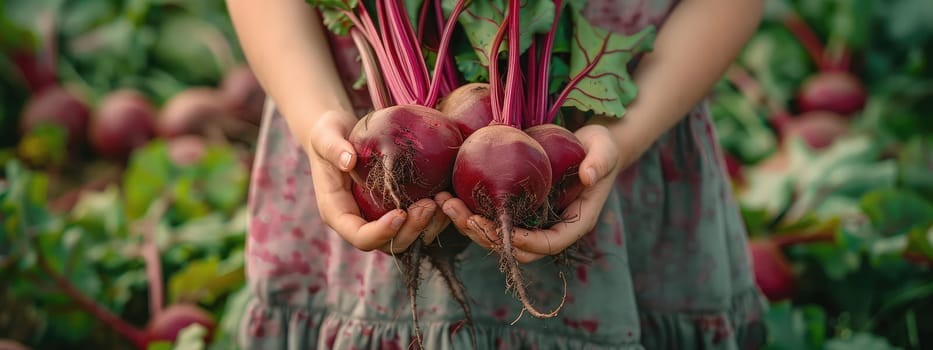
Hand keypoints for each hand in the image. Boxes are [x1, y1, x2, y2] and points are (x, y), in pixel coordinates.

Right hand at [304, 110, 448, 253]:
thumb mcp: (325, 136)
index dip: (381, 232)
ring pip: (405, 238)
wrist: (337, 132)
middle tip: (428, 205)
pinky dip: (432, 217)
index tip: (400, 213)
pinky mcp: (393, 208)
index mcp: (337, 212)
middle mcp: (358, 221)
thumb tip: (348, 160)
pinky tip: (445, 196)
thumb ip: (333, 147)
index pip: (359, 236)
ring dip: (426, 227)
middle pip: (387, 244)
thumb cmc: (328, 133)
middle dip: (410, 231)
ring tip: (441, 200)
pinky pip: (415, 223)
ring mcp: (377, 218)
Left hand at [438, 124, 625, 262]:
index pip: (548, 244)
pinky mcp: (515, 206)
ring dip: (469, 225)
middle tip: (462, 216)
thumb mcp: (605, 150)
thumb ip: (600, 163)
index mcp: (573, 223)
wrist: (589, 143)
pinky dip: (468, 210)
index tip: (505, 230)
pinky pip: (490, 216)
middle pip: (515, 248)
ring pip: (496, 236)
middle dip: (487, 237)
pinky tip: (446, 193)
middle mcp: (549, 227)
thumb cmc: (600, 146)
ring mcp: (530, 219)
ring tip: (445, 203)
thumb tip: (589, 176)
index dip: (525, 242)